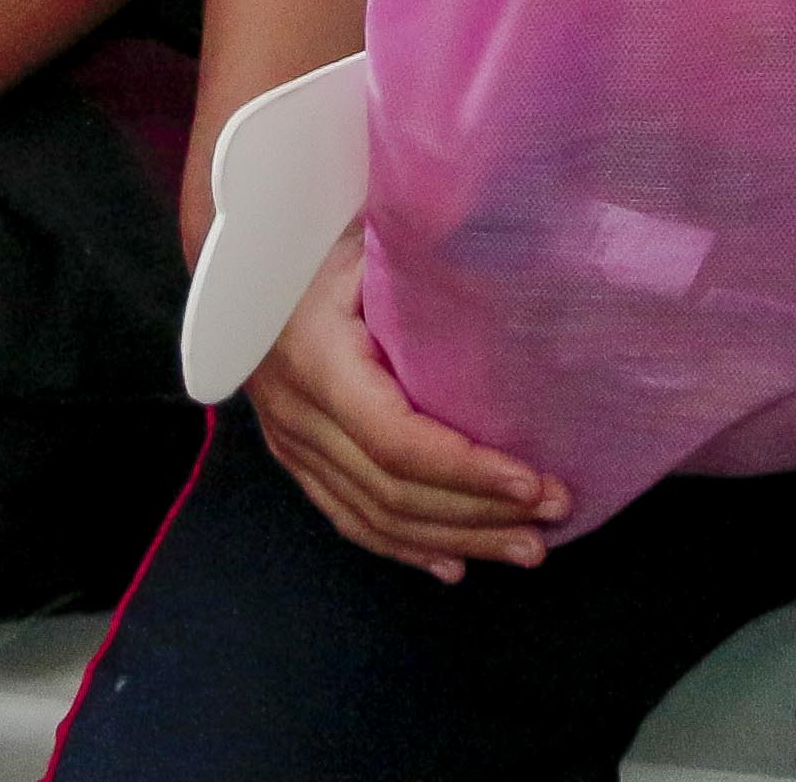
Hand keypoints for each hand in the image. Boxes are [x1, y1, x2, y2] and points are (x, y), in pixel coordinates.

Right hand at [245, 228, 567, 577]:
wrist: (242, 250)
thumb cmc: (321, 231)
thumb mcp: (371, 233)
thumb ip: (430, 250)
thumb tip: (509, 244)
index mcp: (319, 358)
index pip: (396, 440)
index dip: (466, 470)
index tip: (532, 481)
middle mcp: (297, 412)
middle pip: (392, 491)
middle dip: (479, 513)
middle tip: (553, 519)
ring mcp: (289, 441)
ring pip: (374, 515)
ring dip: (455, 539)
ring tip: (525, 548)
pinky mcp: (294, 455)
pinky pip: (348, 515)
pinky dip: (404, 546)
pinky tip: (453, 564)